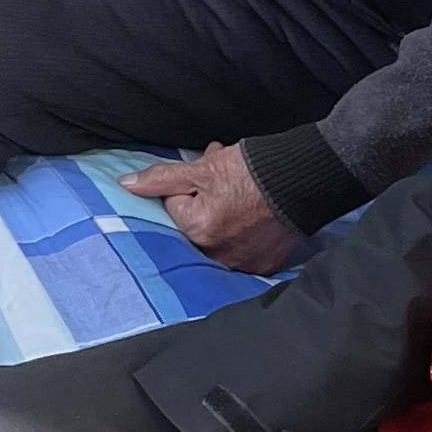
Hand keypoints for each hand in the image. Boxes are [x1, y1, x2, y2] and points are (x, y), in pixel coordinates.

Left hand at [123, 142, 302, 273]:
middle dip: (205, 197)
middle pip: (196, 222)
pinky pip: (243, 248)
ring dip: (224, 213)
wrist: (305, 179)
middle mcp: (217, 253)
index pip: (176, 205)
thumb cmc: (253, 171)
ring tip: (243, 192)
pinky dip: (245, 230)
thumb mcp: (203, 168)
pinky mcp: (265, 263)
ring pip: (218, 235)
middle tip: (227, 176)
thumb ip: (161, 178)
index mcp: (197, 230)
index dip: (191, 182)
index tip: (210, 169)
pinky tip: (258, 212)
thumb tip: (126, 185)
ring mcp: (243, 262)